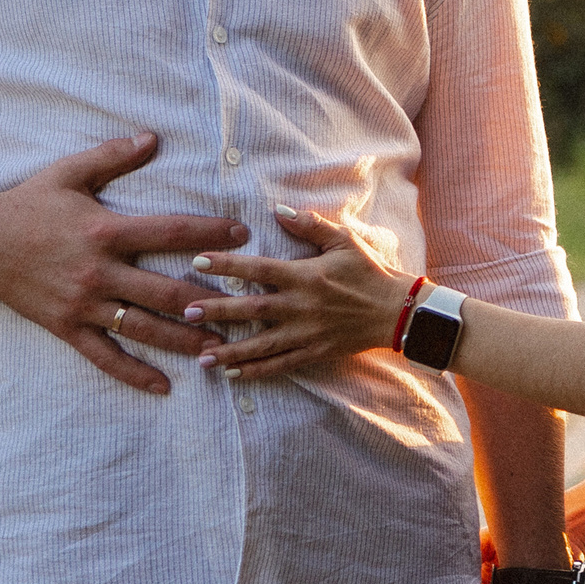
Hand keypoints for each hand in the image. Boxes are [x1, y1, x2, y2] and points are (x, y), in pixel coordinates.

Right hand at [0, 134, 249, 395]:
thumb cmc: (27, 203)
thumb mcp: (69, 172)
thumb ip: (112, 156)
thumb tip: (153, 138)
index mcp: (105, 230)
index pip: (171, 232)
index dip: (210, 233)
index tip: (243, 234)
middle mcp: (99, 271)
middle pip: (166, 291)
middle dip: (209, 302)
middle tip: (245, 308)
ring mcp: (83, 305)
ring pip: (144, 329)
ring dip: (184, 341)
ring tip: (219, 350)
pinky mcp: (66, 328)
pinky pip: (105, 357)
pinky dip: (135, 374)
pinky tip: (164, 387)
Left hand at [184, 205, 412, 378]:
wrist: (397, 311)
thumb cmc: (369, 272)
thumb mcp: (344, 241)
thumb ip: (310, 225)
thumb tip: (278, 209)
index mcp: (306, 275)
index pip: (259, 268)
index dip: (227, 264)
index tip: (198, 261)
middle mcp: (302, 305)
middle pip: (252, 308)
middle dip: (218, 311)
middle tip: (187, 312)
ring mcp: (307, 332)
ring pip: (262, 344)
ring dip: (230, 351)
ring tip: (201, 356)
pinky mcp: (314, 351)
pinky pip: (281, 364)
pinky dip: (256, 370)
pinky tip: (232, 374)